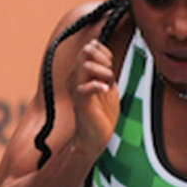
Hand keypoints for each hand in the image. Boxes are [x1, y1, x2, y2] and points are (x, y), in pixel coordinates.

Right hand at [68, 39, 118, 155]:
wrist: (95, 138)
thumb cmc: (100, 115)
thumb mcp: (108, 86)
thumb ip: (107, 71)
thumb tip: (109, 56)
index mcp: (81, 73)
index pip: (90, 47)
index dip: (104, 51)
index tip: (111, 64)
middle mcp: (76, 78)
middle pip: (86, 51)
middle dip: (104, 58)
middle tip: (110, 73)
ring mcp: (77, 89)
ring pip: (86, 65)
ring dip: (103, 71)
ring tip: (108, 83)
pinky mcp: (81, 103)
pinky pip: (86, 87)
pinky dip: (98, 85)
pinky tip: (106, 90)